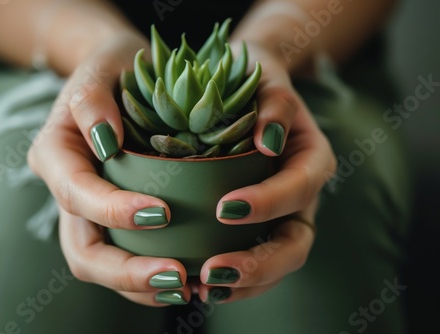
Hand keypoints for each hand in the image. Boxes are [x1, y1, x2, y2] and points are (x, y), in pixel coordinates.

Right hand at [28, 32, 191, 305]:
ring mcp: (91, 211)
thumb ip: (91, 98)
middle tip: (177, 275)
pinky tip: (186, 278)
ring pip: (104, 265)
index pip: (77, 194)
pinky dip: (151, 277)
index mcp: (56, 155)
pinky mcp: (115, 219)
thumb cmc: (114, 68)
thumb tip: (104, 140)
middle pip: (83, 250)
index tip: (163, 211)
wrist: (125, 75)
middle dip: (127, 270)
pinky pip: (126, 258)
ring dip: (141, 285)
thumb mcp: (101, 65)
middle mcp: (68, 192)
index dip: (113, 210)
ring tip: (187, 286)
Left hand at [198, 43, 336, 302]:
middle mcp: (301, 195)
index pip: (300, 187)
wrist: (247, 89)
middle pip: (295, 242)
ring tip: (204, 287)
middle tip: (215, 271)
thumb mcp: (268, 79)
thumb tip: (269, 139)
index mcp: (311, 159)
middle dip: (259, 263)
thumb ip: (276, 103)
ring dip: (244, 281)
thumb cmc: (255, 81)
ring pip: (276, 260)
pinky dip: (233, 278)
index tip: (225, 207)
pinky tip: (200, 284)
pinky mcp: (258, 226)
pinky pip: (253, 258)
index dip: (270, 202)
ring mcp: (281, 216)